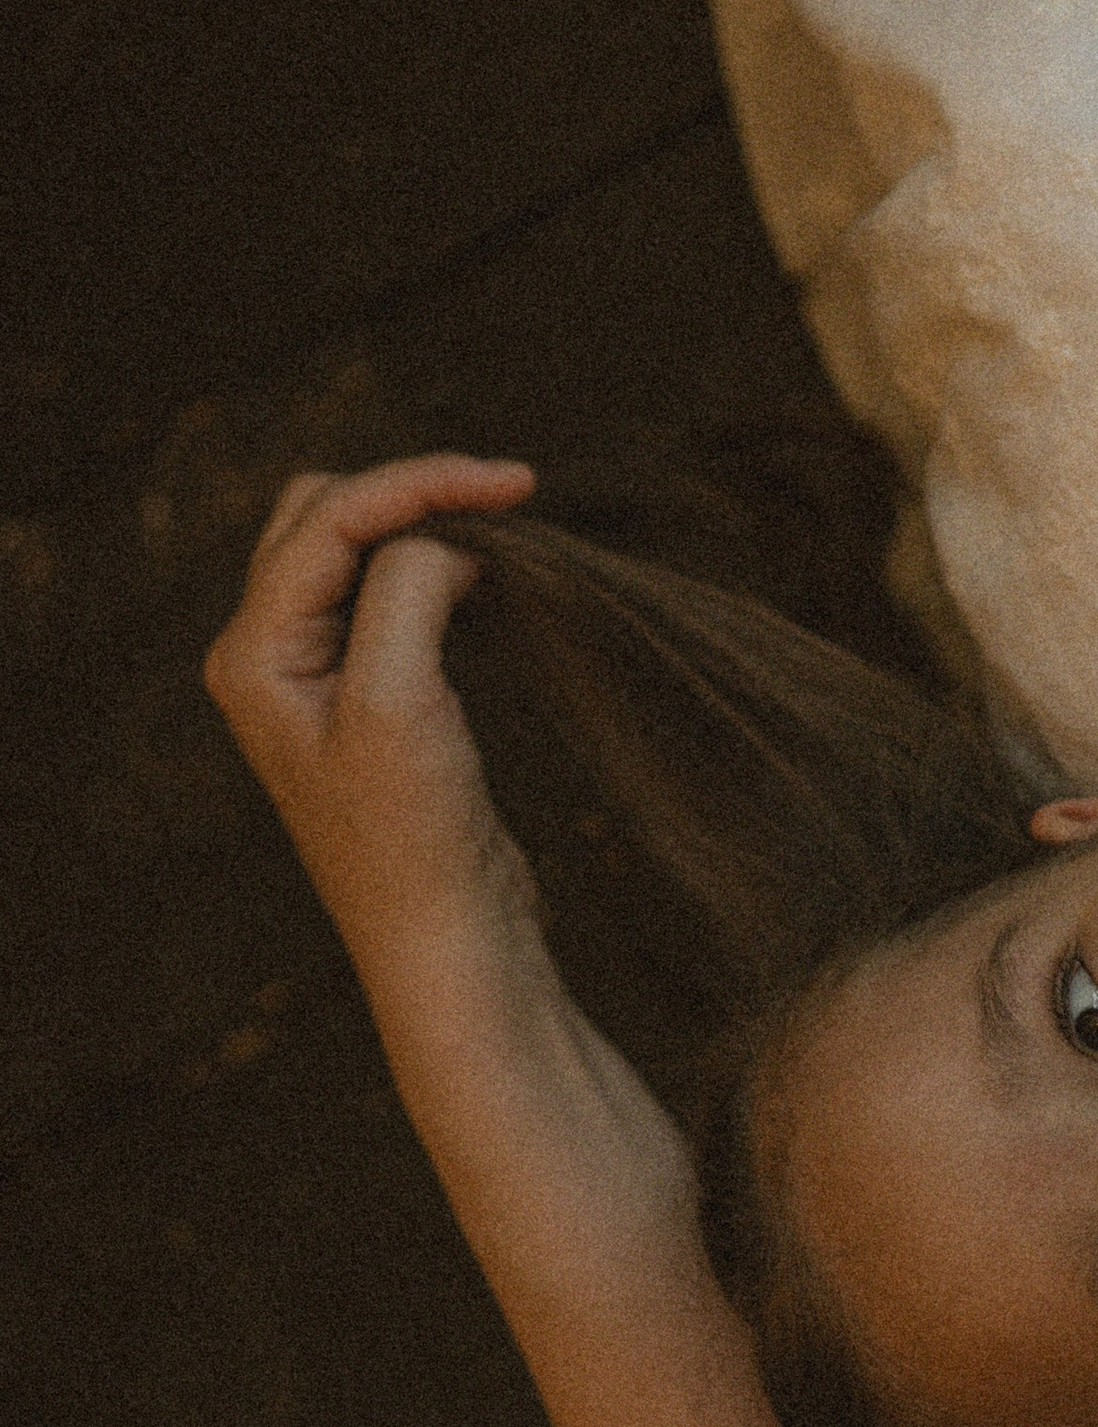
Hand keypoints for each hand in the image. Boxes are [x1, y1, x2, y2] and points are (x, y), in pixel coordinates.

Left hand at [206, 456, 538, 989]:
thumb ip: (406, 591)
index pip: (329, 519)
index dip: (420, 484)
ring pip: (358, 554)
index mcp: (253, 652)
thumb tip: (442, 539)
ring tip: (506, 533)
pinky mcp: (369, 703)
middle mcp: (269, 656)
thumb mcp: (400, 701)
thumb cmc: (414, 840)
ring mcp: (316, 680)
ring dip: (426, 531)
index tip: (516, 481)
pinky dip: (440, 575)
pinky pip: (391, 602)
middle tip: (510, 497)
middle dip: (413, 495)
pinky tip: (492, 586)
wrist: (448, 945)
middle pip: (326, 517)